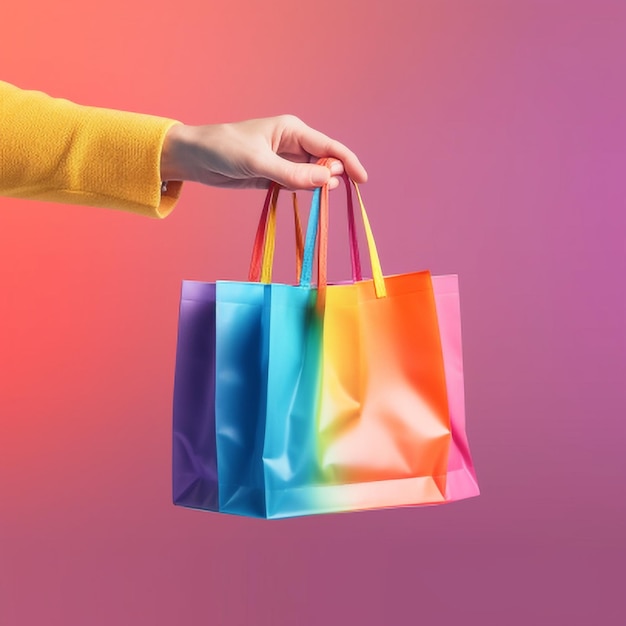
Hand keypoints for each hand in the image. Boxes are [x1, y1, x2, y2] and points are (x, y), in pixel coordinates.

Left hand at [159, 115, 366, 190]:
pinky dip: (303, 192)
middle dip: (332, 176)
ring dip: (317, 187)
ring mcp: (283, 161)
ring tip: (319, 197)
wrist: (194, 158)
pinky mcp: (274, 176)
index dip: (347, 162)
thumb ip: (293, 174)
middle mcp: (291, 144)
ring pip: (311, 176)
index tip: (362, 181)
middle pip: (323, 162)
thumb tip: (328, 180)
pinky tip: (306, 197)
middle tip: (330, 193)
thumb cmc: (223, 149)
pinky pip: (297, 185)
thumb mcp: (258, 162)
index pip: (328, 147)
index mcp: (292, 130)